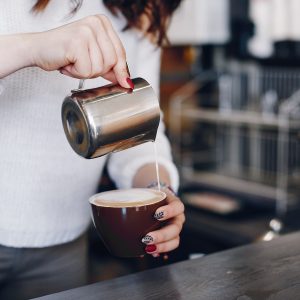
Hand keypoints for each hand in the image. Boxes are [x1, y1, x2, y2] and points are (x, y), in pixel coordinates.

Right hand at [0, 15, 131, 87]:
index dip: (121, 71)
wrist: (38, 49)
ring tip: (74, 62)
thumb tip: (127, 82)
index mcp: (103, 23)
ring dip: (86, 72)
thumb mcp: (93, 57)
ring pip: (100, 68)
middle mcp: (96, 23)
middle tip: (82, 64)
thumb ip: (111, 67)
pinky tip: (68, 63)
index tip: (123, 82)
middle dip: (98, 71)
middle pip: (113, 62)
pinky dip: (76, 73)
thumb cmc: (65, 53)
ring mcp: (87, 31)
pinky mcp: (77, 41)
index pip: (121, 53)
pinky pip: (87, 70)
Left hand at [142, 188, 184, 256]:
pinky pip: (169, 248)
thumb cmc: (152, 198)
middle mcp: (177, 218)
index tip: (157, 214)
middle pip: (176, 228)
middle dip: (162, 235)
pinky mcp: (170, 239)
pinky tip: (152, 253)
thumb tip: (124, 209)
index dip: (169, 211)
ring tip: (148, 249)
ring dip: (162, 246)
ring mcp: (175, 229)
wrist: (157, 201)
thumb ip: (139, 199)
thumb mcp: (149, 194)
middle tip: (147, 237)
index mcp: (175, 204)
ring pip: (175, 240)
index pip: (178, 207)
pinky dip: (160, 251)